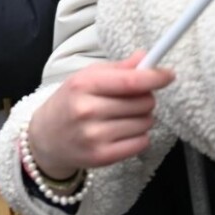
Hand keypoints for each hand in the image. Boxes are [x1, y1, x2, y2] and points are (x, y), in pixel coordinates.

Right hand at [26, 52, 174, 179]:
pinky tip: (122, 132)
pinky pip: (141, 143)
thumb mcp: (86, 78)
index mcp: (83, 85)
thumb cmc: (70, 102)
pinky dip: (139, 136)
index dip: (154, 77)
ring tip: (124, 117)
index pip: (129, 81)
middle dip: (145, 98)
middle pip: (143, 102)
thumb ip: (118, 68)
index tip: (168, 75)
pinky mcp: (102, 156)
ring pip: (145, 123)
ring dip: (142, 118)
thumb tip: (145, 57)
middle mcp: (88, 110)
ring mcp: (94, 136)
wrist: (46, 137)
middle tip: (131, 99)